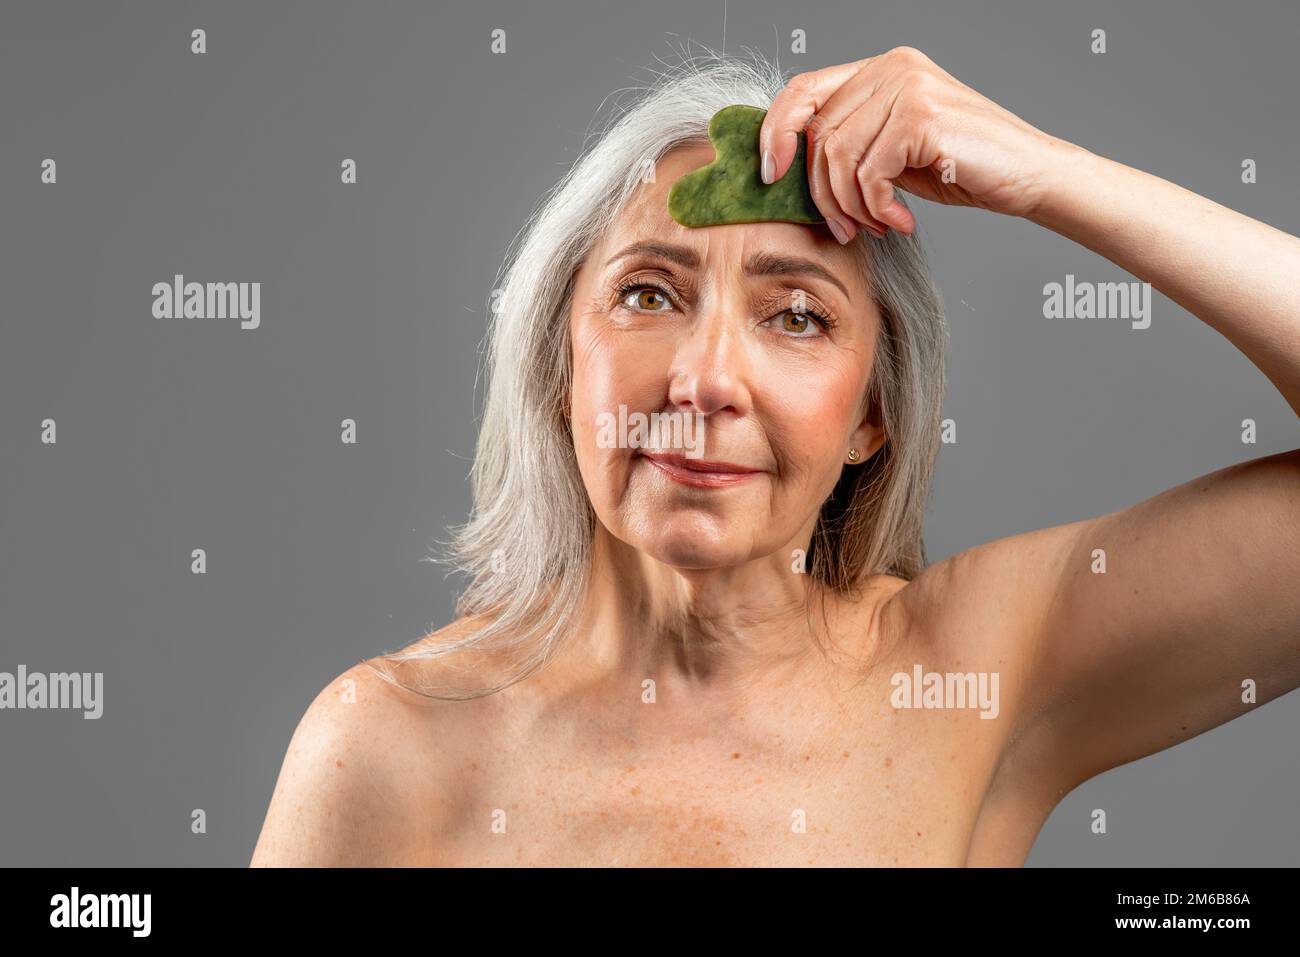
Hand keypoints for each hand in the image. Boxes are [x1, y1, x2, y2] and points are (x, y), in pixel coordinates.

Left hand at [759, 46, 1075, 240]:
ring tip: (879, 224)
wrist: (1028, 176)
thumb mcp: (892, 153)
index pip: (804, 89)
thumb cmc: (963, 169)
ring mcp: (907, 86)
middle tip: (846, 227)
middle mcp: (892, 68)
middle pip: (817, 133)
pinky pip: (869, 173)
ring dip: (852, 206)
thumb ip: (851, 144)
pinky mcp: (920, 116)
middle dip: (823, 192)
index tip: (771, 174)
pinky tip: (902, 220)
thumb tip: (790, 165)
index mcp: (881, 69)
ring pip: (838, 156)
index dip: (776, 131)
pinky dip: (878, 207)